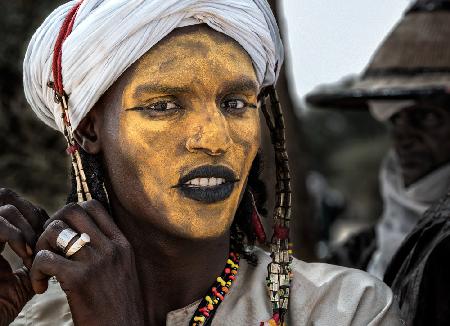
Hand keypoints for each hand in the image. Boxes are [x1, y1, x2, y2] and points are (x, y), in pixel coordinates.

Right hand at [0, 188, 47, 325]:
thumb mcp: (22, 280)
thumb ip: (38, 260)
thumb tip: (63, 246)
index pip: (17, 205)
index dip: (38, 216)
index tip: (53, 236)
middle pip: (8, 195)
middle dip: (32, 213)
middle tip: (46, 237)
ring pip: (5, 205)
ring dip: (26, 226)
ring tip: (35, 251)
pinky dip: (16, 235)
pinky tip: (26, 254)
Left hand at [31, 200, 144, 325]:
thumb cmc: (119, 305)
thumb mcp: (123, 270)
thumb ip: (108, 250)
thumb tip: (81, 234)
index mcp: (122, 243)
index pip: (93, 206)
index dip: (70, 214)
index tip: (64, 235)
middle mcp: (110, 247)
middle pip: (71, 210)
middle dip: (51, 223)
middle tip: (49, 247)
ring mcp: (96, 261)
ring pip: (54, 229)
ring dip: (40, 246)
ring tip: (42, 268)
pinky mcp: (80, 279)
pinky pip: (44, 258)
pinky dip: (34, 271)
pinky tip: (41, 286)